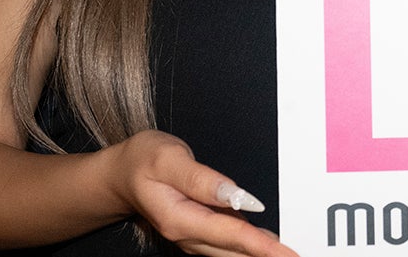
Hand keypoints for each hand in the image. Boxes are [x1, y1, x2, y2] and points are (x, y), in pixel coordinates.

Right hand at [107, 130, 296, 256]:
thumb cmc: (142, 161)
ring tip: (288, 254)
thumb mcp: (167, 160)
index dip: (259, 245)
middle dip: (267, 255)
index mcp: (180, 219)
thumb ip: (201, 179)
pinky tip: (269, 243)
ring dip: (260, 253)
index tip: (285, 253)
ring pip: (233, 250)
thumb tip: (236, 194)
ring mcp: (194, 236)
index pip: (229, 234)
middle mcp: (188, 235)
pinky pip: (229, 242)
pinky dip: (250, 245)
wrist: (119, 175)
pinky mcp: (199, 231)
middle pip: (235, 250)